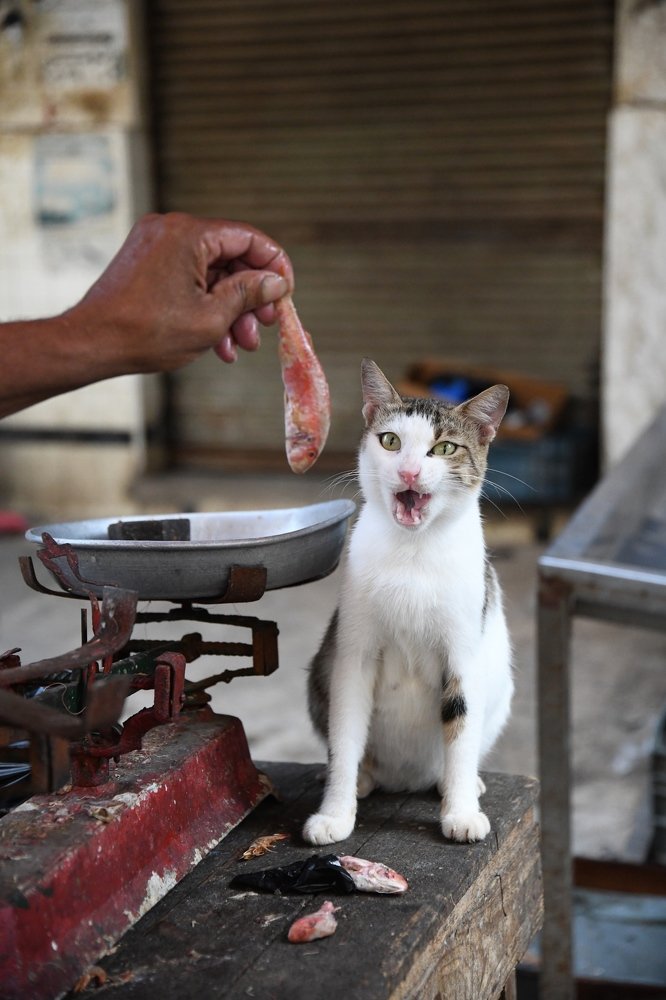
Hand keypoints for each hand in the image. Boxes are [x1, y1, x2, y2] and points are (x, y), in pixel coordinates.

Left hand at [68, 212, 293, 371]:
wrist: (92, 343)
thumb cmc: (147, 332)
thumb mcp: (211, 317)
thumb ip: (249, 293)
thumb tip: (277, 283)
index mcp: (189, 234)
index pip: (249, 238)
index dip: (275, 266)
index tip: (287, 293)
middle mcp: (171, 230)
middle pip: (230, 256)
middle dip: (251, 296)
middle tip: (265, 326)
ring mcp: (156, 245)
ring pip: (211, 272)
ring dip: (231, 308)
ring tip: (242, 344)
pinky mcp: (147, 263)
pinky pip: (189, 278)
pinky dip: (206, 305)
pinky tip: (218, 342)